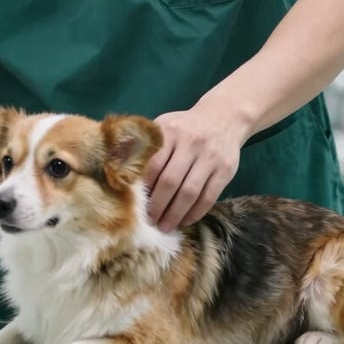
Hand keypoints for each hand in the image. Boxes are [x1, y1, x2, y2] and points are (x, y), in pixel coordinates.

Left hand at [145, 102, 247, 232]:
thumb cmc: (185, 127)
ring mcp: (210, 156)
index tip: (135, 204)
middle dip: (158, 206)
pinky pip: (208, 197)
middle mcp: (191, 142)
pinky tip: (185, 220)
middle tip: (149, 221)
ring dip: (175, 214)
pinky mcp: (226, 170)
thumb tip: (117, 167)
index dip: (144, 188)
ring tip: (165, 226)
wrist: (223, 117)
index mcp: (170, 131)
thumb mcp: (164, 126)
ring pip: (190, 193)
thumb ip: (144, 145)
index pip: (153, 164)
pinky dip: (195, 213)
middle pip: (170, 181)